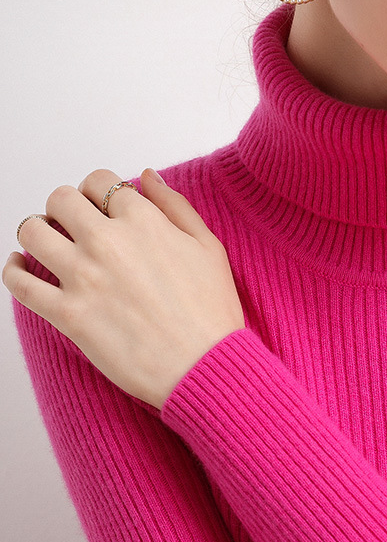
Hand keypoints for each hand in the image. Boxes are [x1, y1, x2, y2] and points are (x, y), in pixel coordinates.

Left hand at [3, 168, 245, 408]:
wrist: (204, 365)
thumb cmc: (212, 311)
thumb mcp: (209, 247)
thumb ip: (176, 206)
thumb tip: (147, 176)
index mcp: (144, 221)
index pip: (100, 182)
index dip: (99, 190)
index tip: (102, 206)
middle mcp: (108, 242)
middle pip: (60, 199)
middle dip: (66, 206)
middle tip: (74, 222)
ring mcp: (83, 277)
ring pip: (32, 232)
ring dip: (37, 231)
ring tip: (48, 242)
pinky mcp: (67, 314)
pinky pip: (20, 283)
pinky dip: (14, 270)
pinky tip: (22, 268)